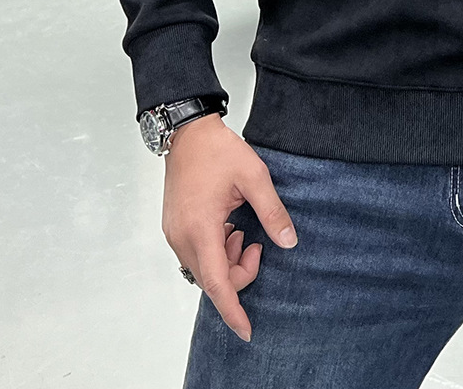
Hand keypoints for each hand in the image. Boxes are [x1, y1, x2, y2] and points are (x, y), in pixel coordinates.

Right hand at [162, 113, 297, 342]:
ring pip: (203, 268)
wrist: (188, 132)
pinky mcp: (174, 226)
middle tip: (258, 246)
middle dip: (238, 274)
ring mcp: (174, 232)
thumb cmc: (218, 150)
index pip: (216, 282)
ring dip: (227, 263)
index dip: (233, 309)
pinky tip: (230, 230)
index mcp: (200, 227)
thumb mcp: (255, 177)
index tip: (247, 330)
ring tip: (244, 234)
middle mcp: (182, 236)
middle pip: (211, 279)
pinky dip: (216, 252)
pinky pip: (196, 254)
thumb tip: (289, 242)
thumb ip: (272, 212)